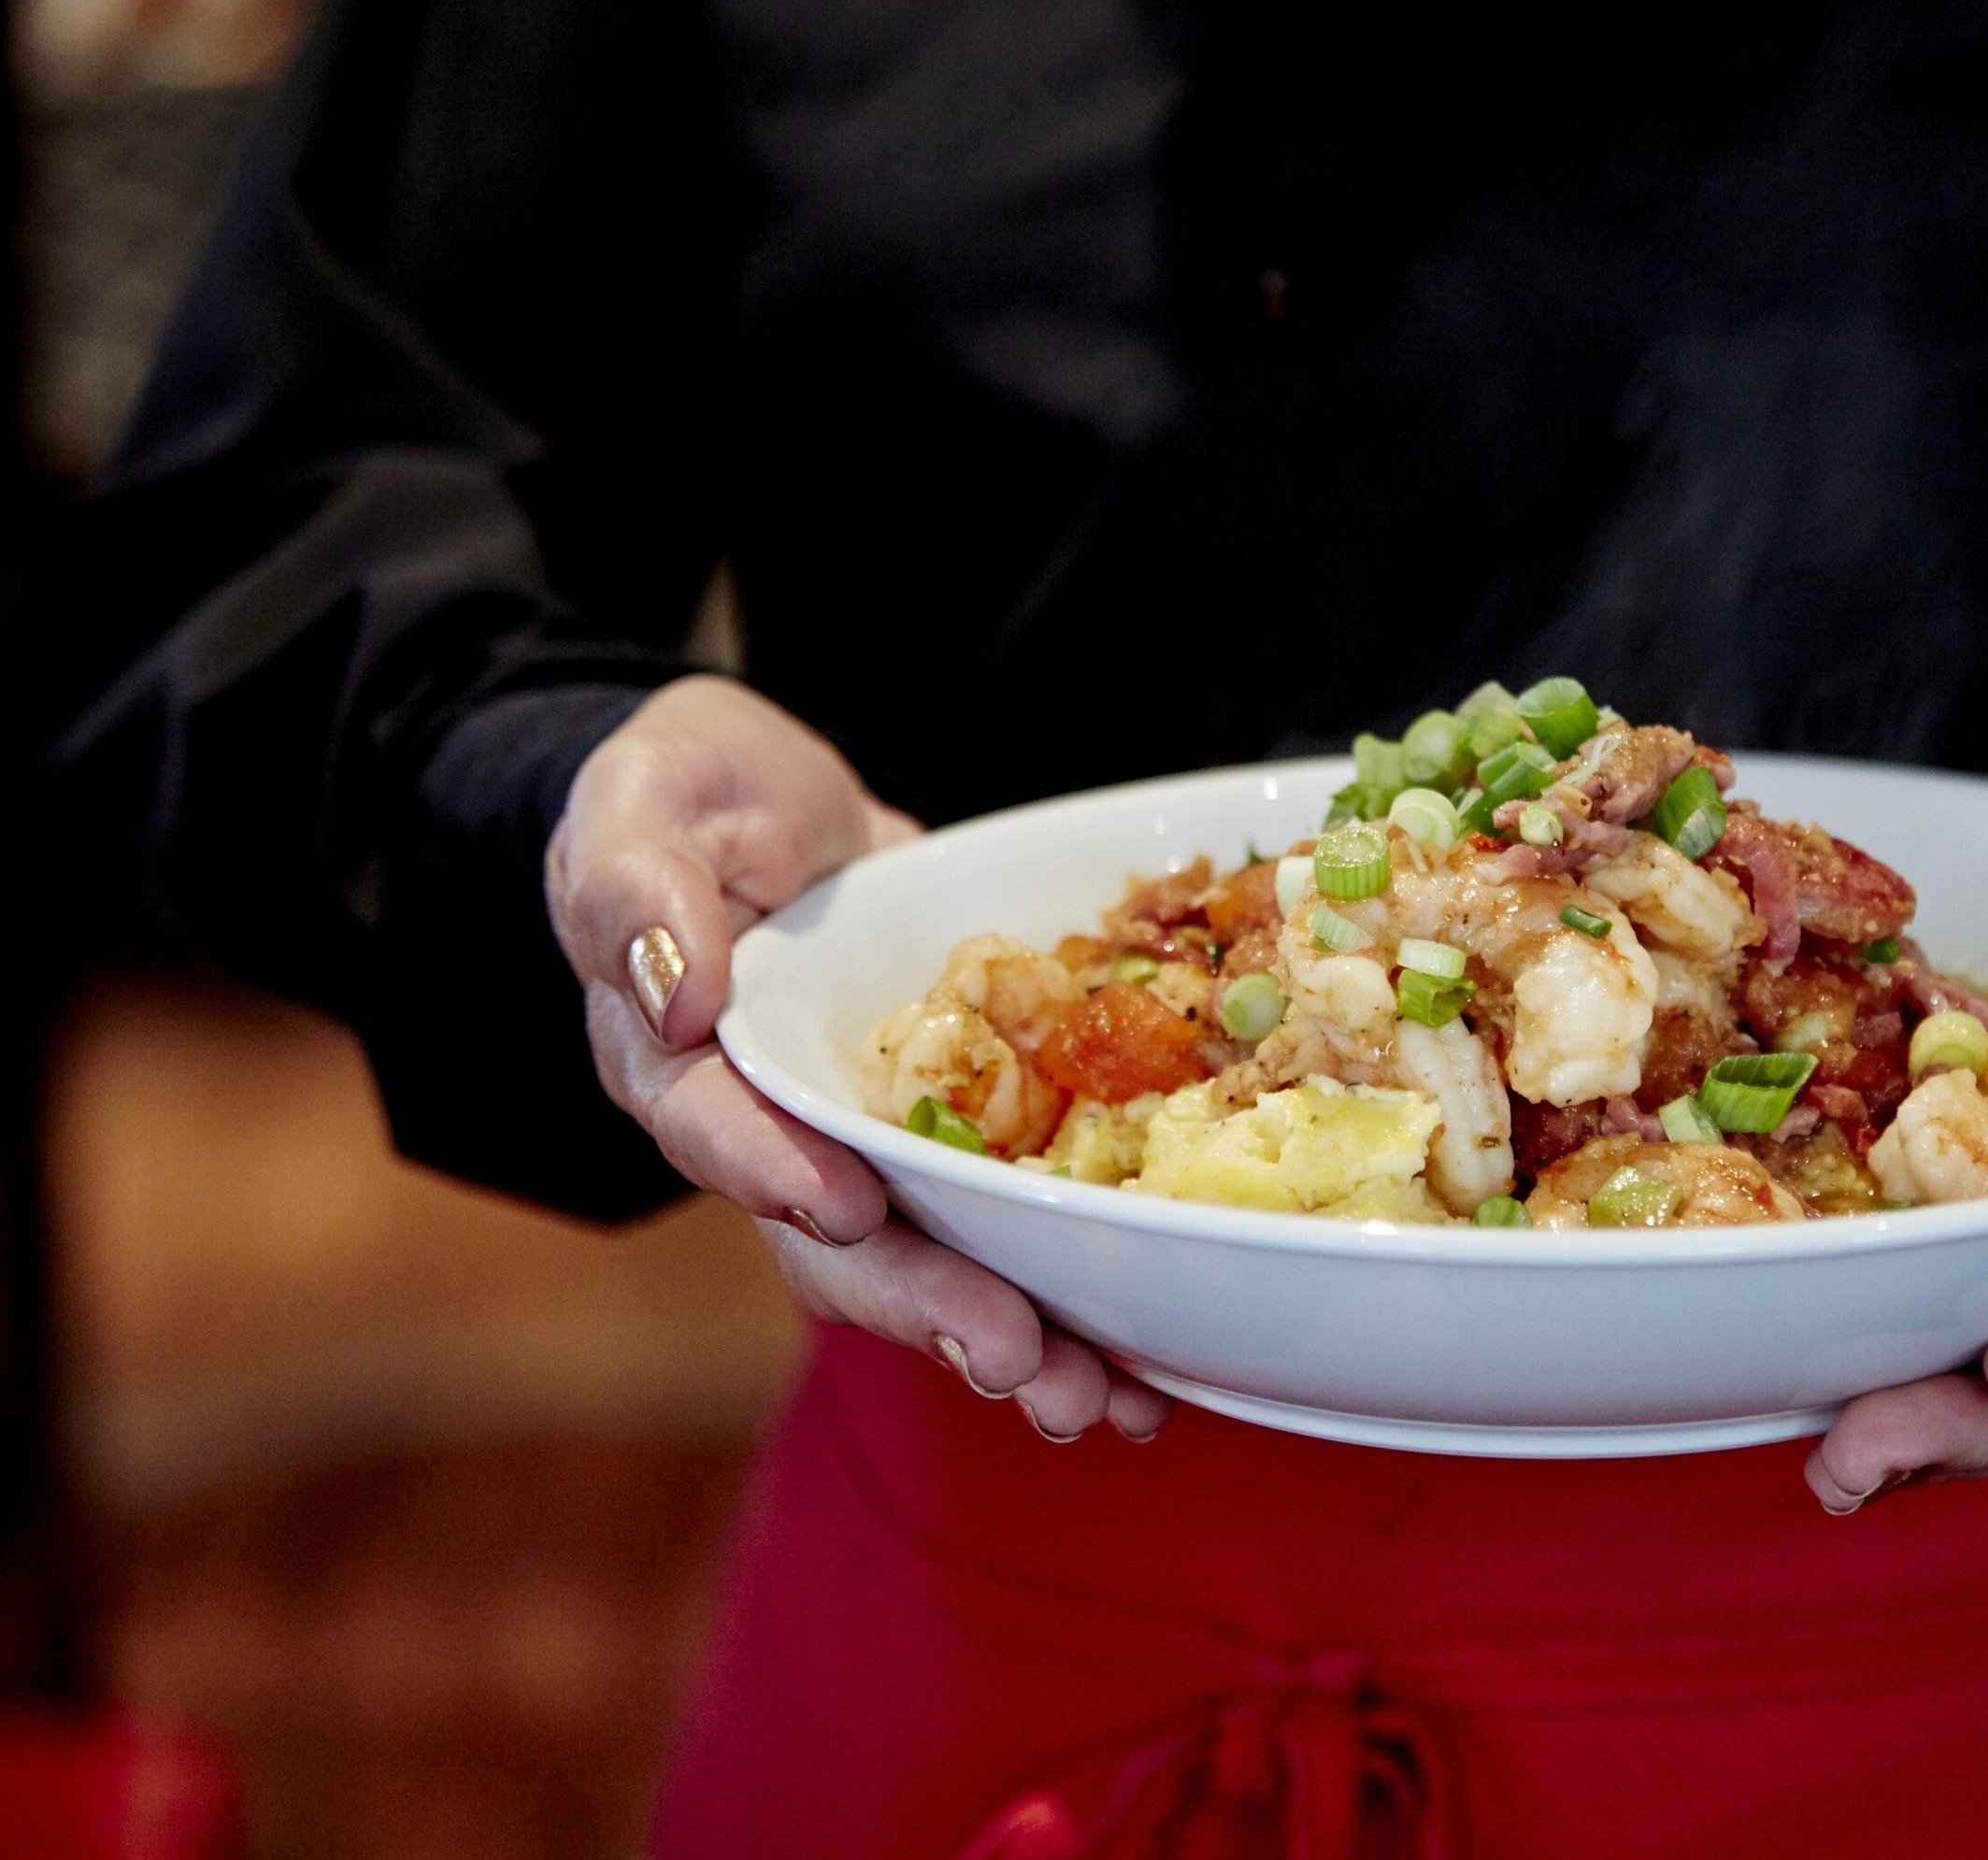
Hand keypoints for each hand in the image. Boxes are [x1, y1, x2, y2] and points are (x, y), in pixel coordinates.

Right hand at [545, 675, 1170, 1441]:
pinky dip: (1075, 1291)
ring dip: (1014, 1340)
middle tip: (1013, 1356)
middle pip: (838, 1245)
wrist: (777, 803)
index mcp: (676, 1061)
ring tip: (1103, 1400)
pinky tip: (1147, 1360)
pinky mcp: (954, 1137)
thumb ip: (640, 884)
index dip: (777, 1173)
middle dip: (927, 1306)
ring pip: (929, 1265)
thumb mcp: (647, 797)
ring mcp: (867, 1148)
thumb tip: (679, 989)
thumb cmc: (689, 789)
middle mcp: (772, 1135)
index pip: (718, 1128)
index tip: (848, 1206)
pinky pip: (1007, 1225)